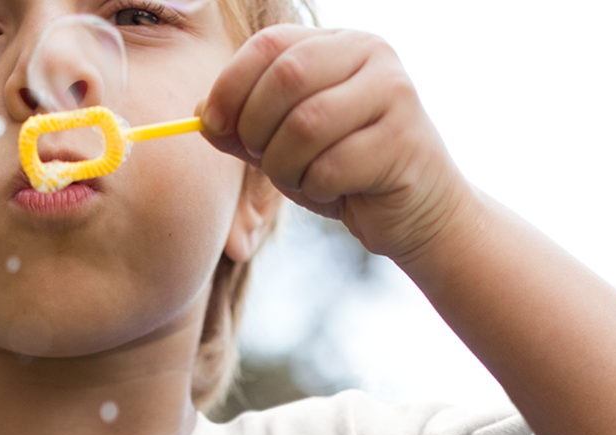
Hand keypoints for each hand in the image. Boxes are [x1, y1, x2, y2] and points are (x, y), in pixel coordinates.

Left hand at [201, 26, 473, 263]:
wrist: (415, 211)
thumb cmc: (345, 173)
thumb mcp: (285, 146)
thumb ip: (245, 127)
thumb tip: (200, 114)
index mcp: (338, 43)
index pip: (270, 45)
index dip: (231, 84)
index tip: (212, 123)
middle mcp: (371, 53)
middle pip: (286, 78)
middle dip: (257, 129)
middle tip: (262, 158)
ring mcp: (393, 93)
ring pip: (306, 125)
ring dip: (286, 166)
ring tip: (300, 179)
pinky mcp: (403, 140)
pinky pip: (332, 166)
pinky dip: (316, 188)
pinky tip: (333, 192)